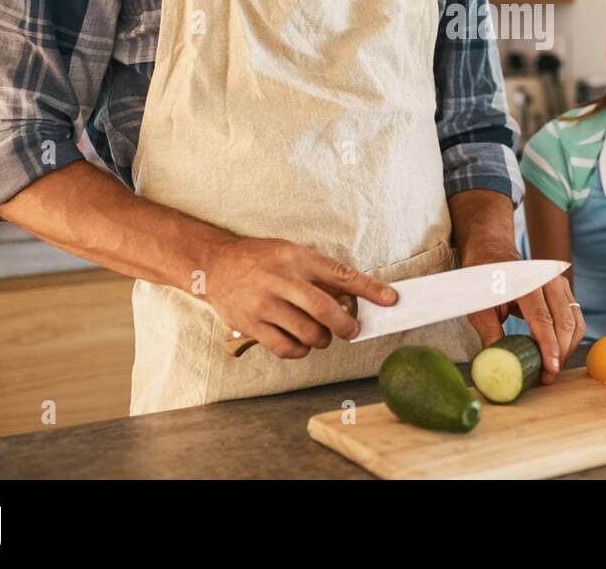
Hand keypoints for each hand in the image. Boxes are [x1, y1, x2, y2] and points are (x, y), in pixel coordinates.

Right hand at [205, 237, 396, 359]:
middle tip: (351, 330)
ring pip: (307, 332)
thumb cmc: (260, 260)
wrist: (215, 265)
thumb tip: (354, 295)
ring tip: (321, 335)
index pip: (341, 274)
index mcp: (296, 258)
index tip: (391, 299)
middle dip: (346, 325)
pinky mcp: (252, 325)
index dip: (369, 288)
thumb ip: (319, 274)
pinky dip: (300, 351)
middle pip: (325, 308)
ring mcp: (264, 304)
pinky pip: (285, 348)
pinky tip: (301, 344)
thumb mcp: (292, 254)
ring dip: (322, 340)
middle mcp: (281, 280)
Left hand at [462, 242, 584, 384]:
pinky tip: (558, 352)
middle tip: (548, 377)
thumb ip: (489, 332)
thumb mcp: (478, 306)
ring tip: (552, 368)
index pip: (542, 319)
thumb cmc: (483, 279)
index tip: (551, 369)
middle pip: (564, 322)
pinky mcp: (564, 289)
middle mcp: (547, 280)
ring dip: (568, 348)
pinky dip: (571, 337)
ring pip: (575, 321)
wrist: (493, 251)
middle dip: (560, 353)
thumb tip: (499, 362)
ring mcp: (559, 282)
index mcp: (524, 282)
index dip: (548, 347)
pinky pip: (575, 317)